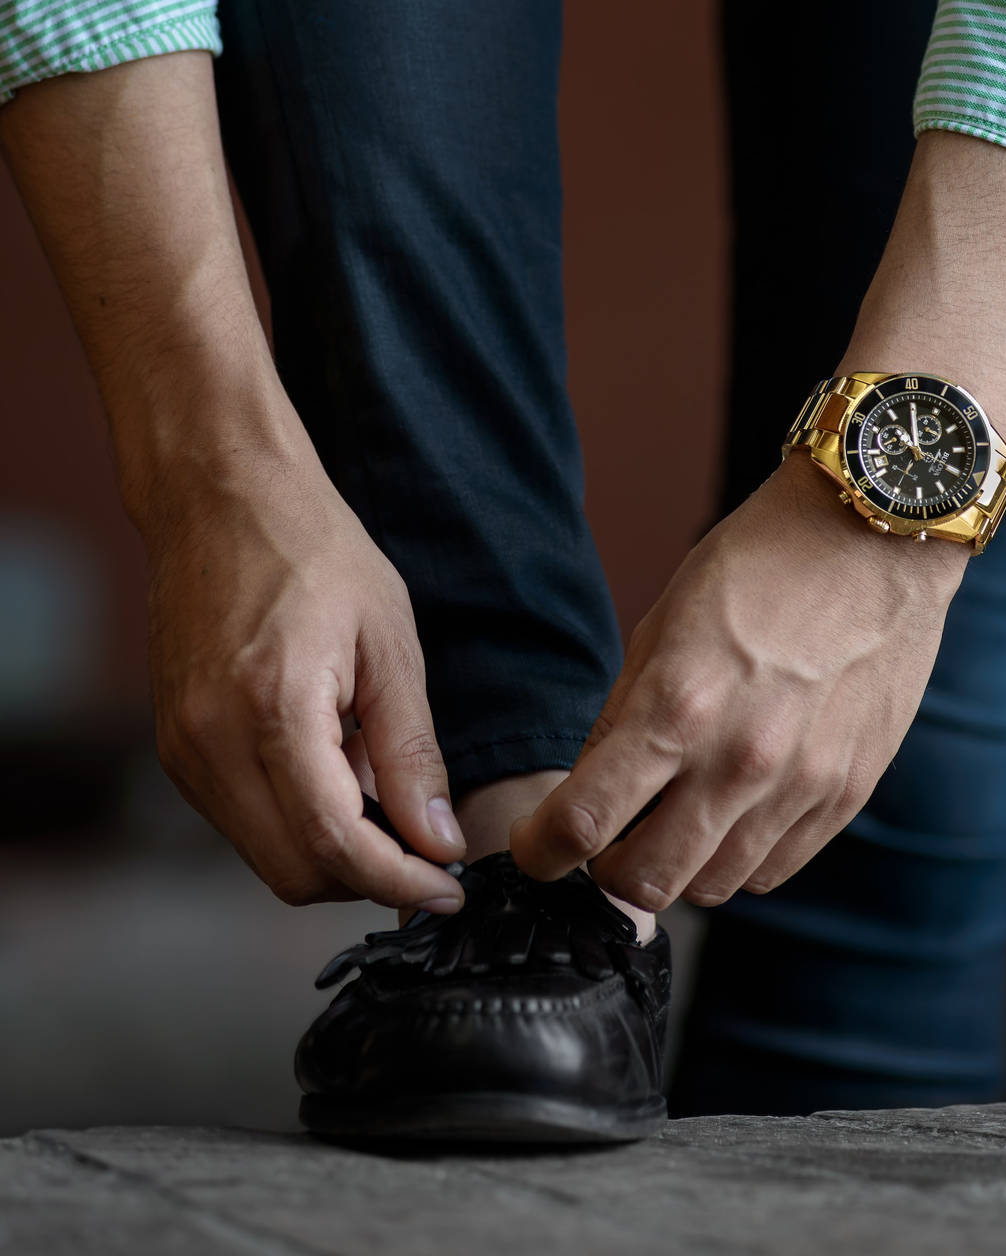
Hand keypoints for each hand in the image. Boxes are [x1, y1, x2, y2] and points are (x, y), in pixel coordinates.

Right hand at [145, 448, 466, 909]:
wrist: (220, 497)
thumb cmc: (312, 548)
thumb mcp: (389, 641)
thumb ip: (412, 750)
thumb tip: (438, 841)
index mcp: (272, 708)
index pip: (335, 844)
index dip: (400, 882)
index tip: (448, 889)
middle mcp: (211, 742)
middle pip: (294, 872)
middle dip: (369, 878)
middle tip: (428, 851)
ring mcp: (183, 749)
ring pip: (265, 855)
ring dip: (333, 851)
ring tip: (383, 788)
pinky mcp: (176, 746)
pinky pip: (241, 820)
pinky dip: (297, 819)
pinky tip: (338, 768)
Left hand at [510, 453, 966, 910]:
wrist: (872, 541)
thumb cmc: (761, 565)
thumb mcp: (664, 623)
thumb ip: (624, 713)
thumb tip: (590, 785)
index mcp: (678, 707)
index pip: (583, 822)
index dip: (540, 850)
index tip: (534, 848)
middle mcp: (738, 762)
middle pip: (646, 882)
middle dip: (606, 874)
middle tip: (603, 843)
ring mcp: (800, 786)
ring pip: (713, 887)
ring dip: (678, 868)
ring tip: (674, 821)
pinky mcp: (846, 794)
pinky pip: (774, 869)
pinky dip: (740, 859)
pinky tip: (731, 814)